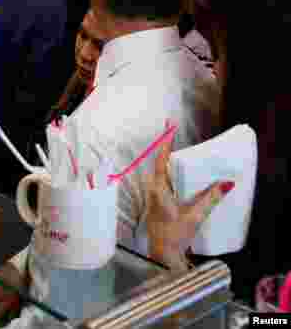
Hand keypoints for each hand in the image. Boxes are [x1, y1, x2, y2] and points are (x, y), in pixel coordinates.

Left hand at [146, 133, 231, 270]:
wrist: (162, 256)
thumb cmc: (174, 237)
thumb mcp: (195, 216)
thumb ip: (211, 199)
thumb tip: (227, 183)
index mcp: (158, 189)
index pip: (161, 159)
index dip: (165, 142)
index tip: (169, 126)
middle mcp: (153, 190)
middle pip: (162, 164)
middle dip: (171, 149)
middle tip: (180, 135)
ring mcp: (154, 196)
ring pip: (164, 173)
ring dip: (174, 163)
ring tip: (187, 154)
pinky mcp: (159, 202)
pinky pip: (167, 183)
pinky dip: (176, 176)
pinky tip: (187, 177)